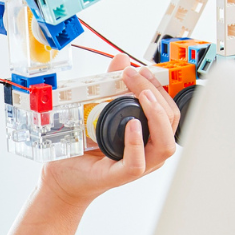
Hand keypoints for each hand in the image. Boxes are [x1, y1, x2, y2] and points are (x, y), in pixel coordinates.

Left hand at [41, 53, 180, 207]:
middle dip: (158, 94)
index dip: (160, 88)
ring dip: (157, 117)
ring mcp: (137, 164)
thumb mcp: (98, 110)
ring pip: (164, 145)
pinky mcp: (119, 175)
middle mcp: (148, 151)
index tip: (142, 69)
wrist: (63, 173)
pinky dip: (136, 143)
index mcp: (148, 135)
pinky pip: (137, 162)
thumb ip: (112, 85)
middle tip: (136, 76)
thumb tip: (121, 59)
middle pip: (171, 122)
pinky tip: (132, 125)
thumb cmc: (84, 148)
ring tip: (143, 97)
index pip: (169, 110)